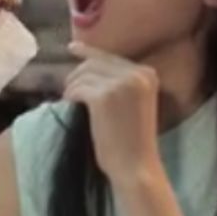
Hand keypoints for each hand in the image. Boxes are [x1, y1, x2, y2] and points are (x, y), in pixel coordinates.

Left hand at [64, 42, 161, 183]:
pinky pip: (77, 89)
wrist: (136, 167)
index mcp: (147, 73)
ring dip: (72, 88)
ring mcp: (121, 84)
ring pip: (82, 75)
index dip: (88, 52)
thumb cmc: (132, 140)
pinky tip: (71, 107)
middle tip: (69, 93)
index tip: (72, 48)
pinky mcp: (104, 97)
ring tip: (72, 104)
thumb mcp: (131, 103)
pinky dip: (70, 97)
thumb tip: (86, 64)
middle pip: (93, 63)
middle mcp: (137, 74)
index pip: (110, 57)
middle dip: (76, 76)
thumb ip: (117, 83)